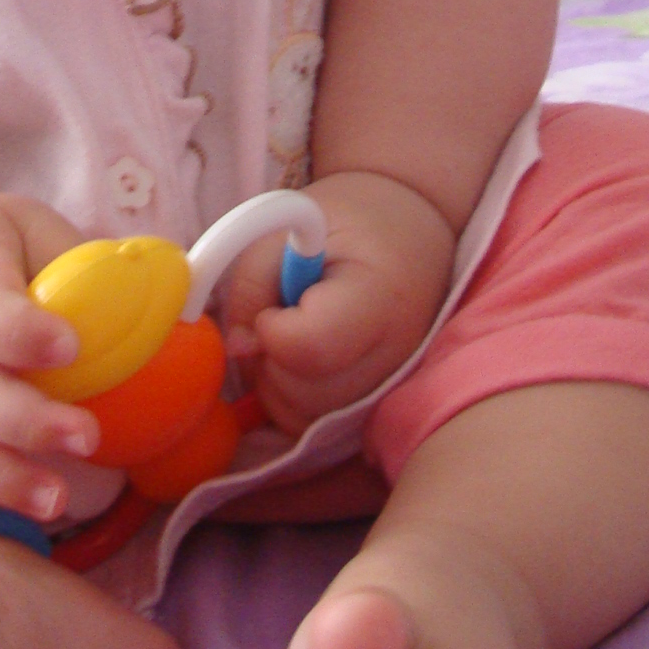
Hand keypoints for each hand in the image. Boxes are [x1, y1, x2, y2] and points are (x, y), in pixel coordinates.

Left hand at [217, 171, 454, 437]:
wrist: (411, 231)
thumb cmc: (350, 223)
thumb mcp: (293, 225)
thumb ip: (254, 283)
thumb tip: (237, 349)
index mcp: (380, 297)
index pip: (311, 347)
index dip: (272, 327)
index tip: (276, 299)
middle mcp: (394, 358)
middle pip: (302, 392)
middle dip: (268, 355)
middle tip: (280, 310)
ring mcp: (389, 391)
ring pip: (299, 416)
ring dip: (273, 378)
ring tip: (293, 328)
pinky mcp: (374, 411)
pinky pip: (309, 425)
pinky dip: (288, 396)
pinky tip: (301, 355)